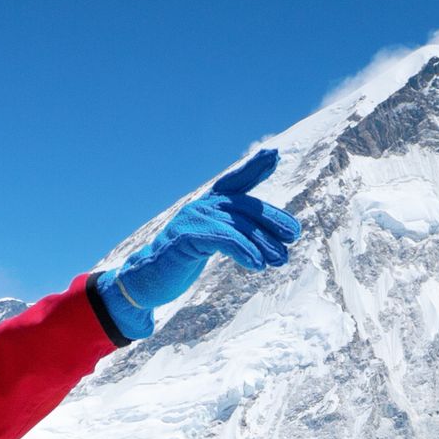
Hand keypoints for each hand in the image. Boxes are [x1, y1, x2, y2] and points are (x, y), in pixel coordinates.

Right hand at [98, 149, 300, 340]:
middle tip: (294, 236)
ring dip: (263, 243)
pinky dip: (245, 251)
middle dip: (273, 219)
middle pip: (245, 206)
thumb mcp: (207, 243)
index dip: (253, 167)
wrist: (145, 283)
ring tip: (280, 260)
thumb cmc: (178, 264)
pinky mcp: (187, 237)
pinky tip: (257, 266)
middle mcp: (201, 206)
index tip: (274, 155)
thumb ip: (230, 232)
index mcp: (206, 205)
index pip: (234, 182)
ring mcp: (193, 219)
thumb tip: (266, 240)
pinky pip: (225, 239)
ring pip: (239, 225)